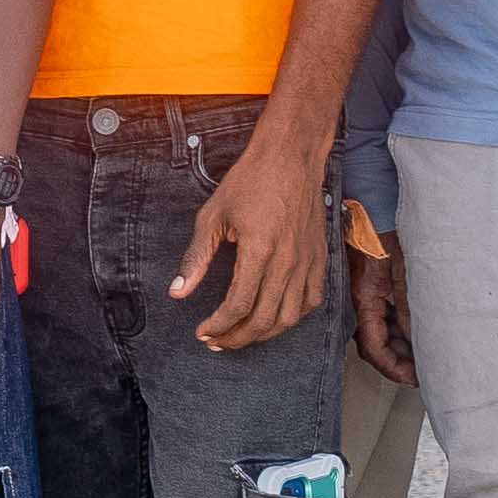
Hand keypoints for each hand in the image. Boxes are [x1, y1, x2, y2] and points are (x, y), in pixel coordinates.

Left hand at [179, 128, 332, 352]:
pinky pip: (311, 301)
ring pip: (290, 317)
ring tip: (241, 334)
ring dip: (264, 334)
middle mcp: (287, 261)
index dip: (217, 326)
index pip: (238, 306)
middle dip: (237, 338)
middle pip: (263, 319)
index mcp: (259, 250)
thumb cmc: (251, 181)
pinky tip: (274, 316)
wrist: (291, 156)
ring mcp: (307, 261)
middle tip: (217, 341)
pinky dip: (293, 316)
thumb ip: (196, 258)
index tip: (202, 332)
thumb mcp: (212, 216)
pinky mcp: (319, 258)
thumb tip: (178, 292)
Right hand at [346, 233, 412, 387]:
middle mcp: (358, 302)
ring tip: (425, 352)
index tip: (416, 378)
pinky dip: (398, 327)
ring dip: (400, 345)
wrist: (374, 205)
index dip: (394, 369)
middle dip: (399, 361)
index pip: (374, 348)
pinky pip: (382, 315)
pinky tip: (416, 328)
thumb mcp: (405, 274)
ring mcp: (363, 294)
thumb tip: (420, 341)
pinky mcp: (370, 286)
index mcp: (363, 301)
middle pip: (374, 344)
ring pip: (379, 331)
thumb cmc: (386, 232)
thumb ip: (411, 309)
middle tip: (424, 370)